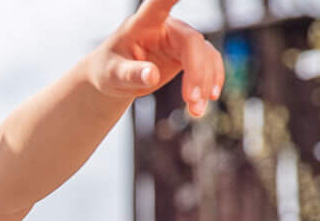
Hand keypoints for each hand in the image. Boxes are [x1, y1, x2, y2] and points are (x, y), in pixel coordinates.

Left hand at [88, 0, 224, 115]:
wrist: (115, 77)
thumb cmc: (109, 70)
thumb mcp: (112, 75)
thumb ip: (130, 74)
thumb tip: (151, 76)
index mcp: (143, 24)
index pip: (160, 3)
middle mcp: (166, 27)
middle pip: (192, 41)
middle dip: (196, 72)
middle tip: (192, 101)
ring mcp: (179, 39)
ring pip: (205, 53)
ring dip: (205, 81)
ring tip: (196, 111)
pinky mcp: (187, 54)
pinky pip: (209, 63)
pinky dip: (210, 81)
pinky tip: (206, 101)